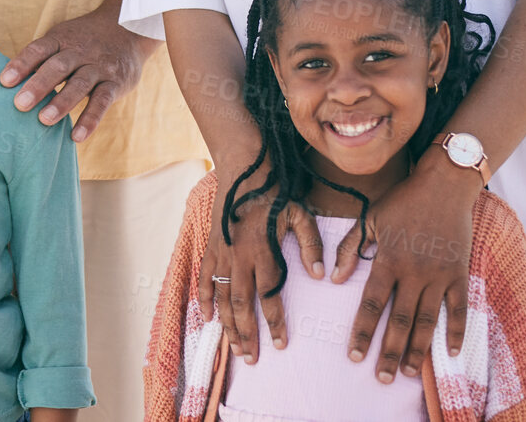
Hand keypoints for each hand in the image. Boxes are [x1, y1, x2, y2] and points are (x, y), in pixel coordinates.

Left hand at [0, 11, 151, 141]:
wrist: (128, 29)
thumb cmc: (83, 41)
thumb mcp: (62, 39)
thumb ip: (40, 58)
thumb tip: (7, 82)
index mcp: (61, 39)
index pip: (39, 49)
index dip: (21, 64)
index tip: (4, 82)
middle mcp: (80, 51)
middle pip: (57, 66)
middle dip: (38, 85)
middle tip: (19, 105)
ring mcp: (99, 66)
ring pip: (79, 84)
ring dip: (61, 103)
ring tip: (44, 120)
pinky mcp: (116, 83)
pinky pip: (102, 101)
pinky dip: (90, 119)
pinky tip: (76, 136)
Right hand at [196, 164, 324, 363]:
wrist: (244, 167)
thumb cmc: (276, 191)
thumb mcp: (301, 214)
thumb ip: (311, 245)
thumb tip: (321, 275)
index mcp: (264, 252)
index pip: (270, 297)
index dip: (275, 324)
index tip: (280, 345)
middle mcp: (240, 257)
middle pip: (241, 305)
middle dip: (247, 334)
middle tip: (251, 358)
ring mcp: (222, 252)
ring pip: (221, 297)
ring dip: (227, 324)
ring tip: (233, 347)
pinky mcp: (212, 245)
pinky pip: (204, 277)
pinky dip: (203, 298)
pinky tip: (206, 317)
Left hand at [333, 152, 476, 381]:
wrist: (444, 185)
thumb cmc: (403, 201)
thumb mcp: (371, 219)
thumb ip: (350, 248)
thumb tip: (332, 278)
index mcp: (388, 259)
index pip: (372, 303)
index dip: (363, 331)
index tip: (354, 355)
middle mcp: (414, 272)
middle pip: (400, 320)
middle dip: (388, 351)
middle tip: (380, 377)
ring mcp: (440, 275)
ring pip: (427, 320)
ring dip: (417, 349)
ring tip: (406, 371)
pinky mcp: (460, 274)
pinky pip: (459, 309)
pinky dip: (456, 331)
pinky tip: (451, 352)